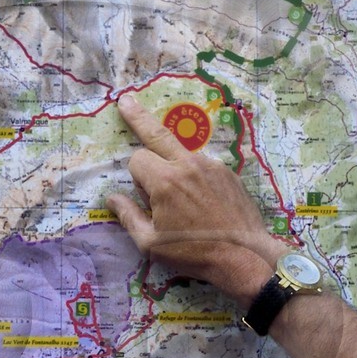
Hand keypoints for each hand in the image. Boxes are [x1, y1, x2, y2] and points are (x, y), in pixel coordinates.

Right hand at [110, 94, 284, 303]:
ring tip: (183, 200)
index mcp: (165, 182)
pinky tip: (203, 203)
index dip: (136, 178)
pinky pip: (202, 166)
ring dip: (173, 165)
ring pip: (181, 153)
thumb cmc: (194, 253)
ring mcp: (211, 166)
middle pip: (156, 132)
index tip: (145, 198)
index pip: (137, 159)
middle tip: (126, 100)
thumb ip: (128, 216)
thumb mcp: (151, 244)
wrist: (244, 256)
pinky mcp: (227, 172)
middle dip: (138, 116)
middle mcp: (187, 165)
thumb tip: (112, 198)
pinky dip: (195, 177)